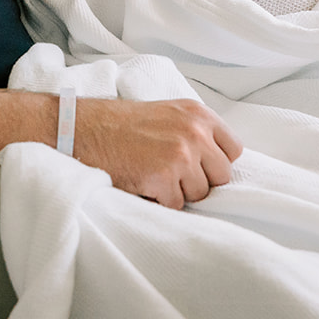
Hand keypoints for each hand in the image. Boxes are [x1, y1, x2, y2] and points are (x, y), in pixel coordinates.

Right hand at [73, 97, 242, 207]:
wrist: (84, 129)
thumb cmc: (123, 125)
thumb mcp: (168, 114)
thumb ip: (196, 131)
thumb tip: (218, 162)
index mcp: (198, 114)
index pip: (234, 150)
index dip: (216, 162)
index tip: (199, 164)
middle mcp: (195, 132)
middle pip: (222, 176)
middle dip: (200, 180)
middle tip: (172, 173)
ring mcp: (181, 155)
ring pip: (200, 194)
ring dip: (179, 191)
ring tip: (154, 174)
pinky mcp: (164, 177)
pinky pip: (176, 205)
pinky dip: (160, 200)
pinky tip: (143, 183)